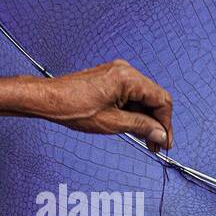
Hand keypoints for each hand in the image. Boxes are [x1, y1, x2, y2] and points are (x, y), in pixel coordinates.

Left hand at [41, 60, 172, 151]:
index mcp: (128, 78)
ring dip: (146, 119)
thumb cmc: (72, 108)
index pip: (161, 100)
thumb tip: (160, 134)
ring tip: (145, 140)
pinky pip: (131, 95)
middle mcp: (125, 71)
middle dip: (157, 122)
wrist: (49, 99)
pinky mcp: (110, 78)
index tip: (166, 141)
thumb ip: (141, 127)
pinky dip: (135, 111)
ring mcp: (118, 73)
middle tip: (156, 145)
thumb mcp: (112, 123)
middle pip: (154, 98)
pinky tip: (134, 127)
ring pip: (143, 97)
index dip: (166, 123)